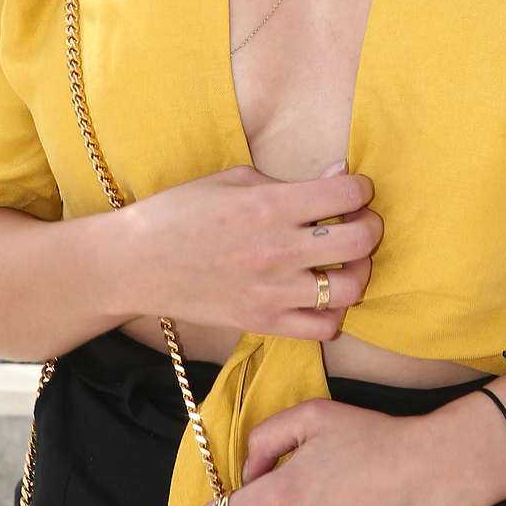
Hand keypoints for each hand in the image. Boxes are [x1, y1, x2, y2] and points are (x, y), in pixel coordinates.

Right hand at [124, 164, 380, 341]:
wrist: (135, 263)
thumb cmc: (180, 212)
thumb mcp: (231, 179)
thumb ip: (288, 180)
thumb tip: (338, 177)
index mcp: (269, 204)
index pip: (346, 194)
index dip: (359, 188)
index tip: (351, 190)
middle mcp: (277, 249)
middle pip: (359, 242)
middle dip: (370, 226)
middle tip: (356, 221)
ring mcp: (272, 290)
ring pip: (350, 289)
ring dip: (357, 271)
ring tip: (343, 261)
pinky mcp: (263, 321)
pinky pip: (323, 328)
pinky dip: (333, 312)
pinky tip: (321, 294)